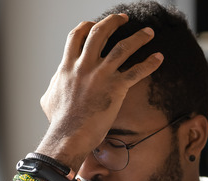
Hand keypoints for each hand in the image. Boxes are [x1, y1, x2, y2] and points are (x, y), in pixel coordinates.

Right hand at [37, 13, 163, 164]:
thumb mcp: (48, 99)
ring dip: (138, 37)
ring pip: (123, 47)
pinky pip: (136, 71)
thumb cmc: (58, 122)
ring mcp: (101, 75)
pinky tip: (159, 57)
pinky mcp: (115, 88)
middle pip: (100, 32)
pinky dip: (150, 63)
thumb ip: (54, 86)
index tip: (94, 23)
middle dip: (113, 22)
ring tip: (149, 32)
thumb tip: (53, 85)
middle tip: (124, 19)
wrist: (68, 135)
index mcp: (67, 66)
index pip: (76, 36)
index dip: (86, 26)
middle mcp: (84, 66)